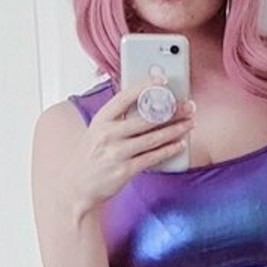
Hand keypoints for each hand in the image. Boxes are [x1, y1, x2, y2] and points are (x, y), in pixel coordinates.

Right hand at [69, 75, 194, 211]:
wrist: (77, 187)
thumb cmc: (92, 156)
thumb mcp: (98, 130)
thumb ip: (118, 118)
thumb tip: (147, 103)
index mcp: (102, 119)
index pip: (125, 96)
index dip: (146, 86)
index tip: (164, 80)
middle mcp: (108, 134)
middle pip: (146, 118)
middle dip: (172, 111)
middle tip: (188, 107)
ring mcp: (116, 153)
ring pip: (153, 138)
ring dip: (175, 130)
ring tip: (189, 124)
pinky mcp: (124, 171)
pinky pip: (152, 158)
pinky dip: (168, 150)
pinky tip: (180, 145)